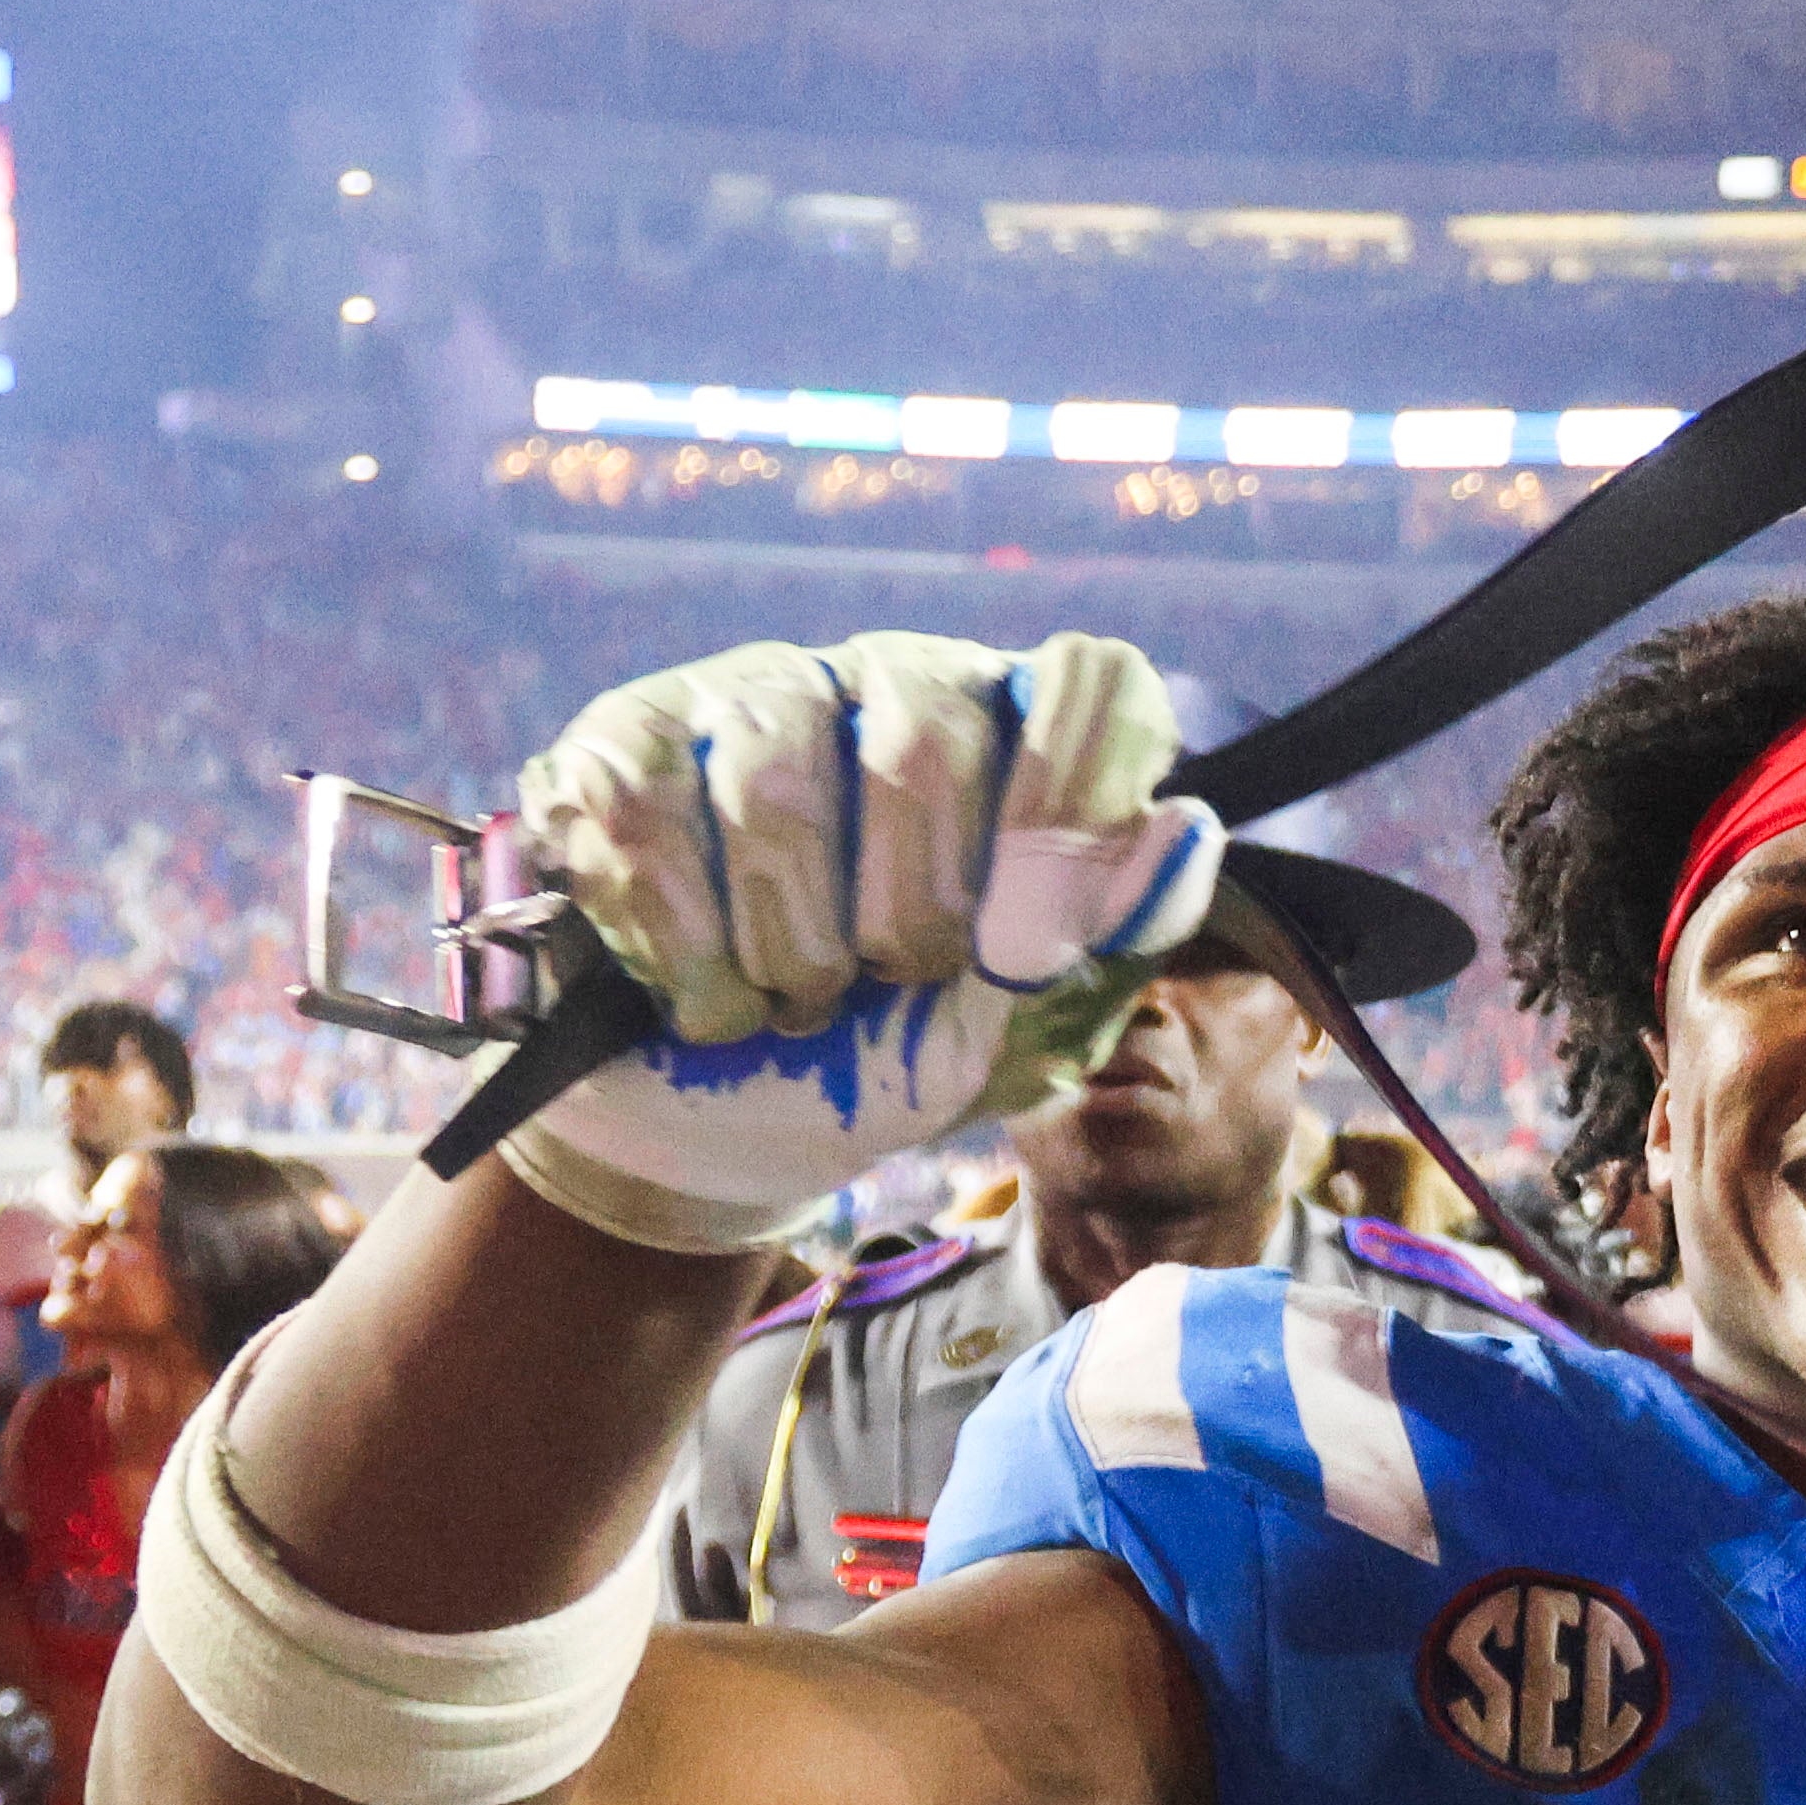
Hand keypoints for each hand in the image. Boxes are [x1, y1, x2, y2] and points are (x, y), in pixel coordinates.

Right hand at [499, 633, 1229, 1252]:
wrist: (720, 1123)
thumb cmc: (894, 1052)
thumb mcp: (1022, 1027)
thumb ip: (1114, 938)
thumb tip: (1184, 831)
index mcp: (1026, 733)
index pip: (1091, 688)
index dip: (1072, 812)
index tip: (1029, 949)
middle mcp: (896, 681)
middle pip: (930, 747)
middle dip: (912, 921)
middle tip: (889, 987)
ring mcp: (754, 694)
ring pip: (778, 791)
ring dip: (796, 953)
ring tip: (801, 1003)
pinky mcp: (622, 742)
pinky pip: (646, 822)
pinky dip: (688, 954)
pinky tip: (709, 999)